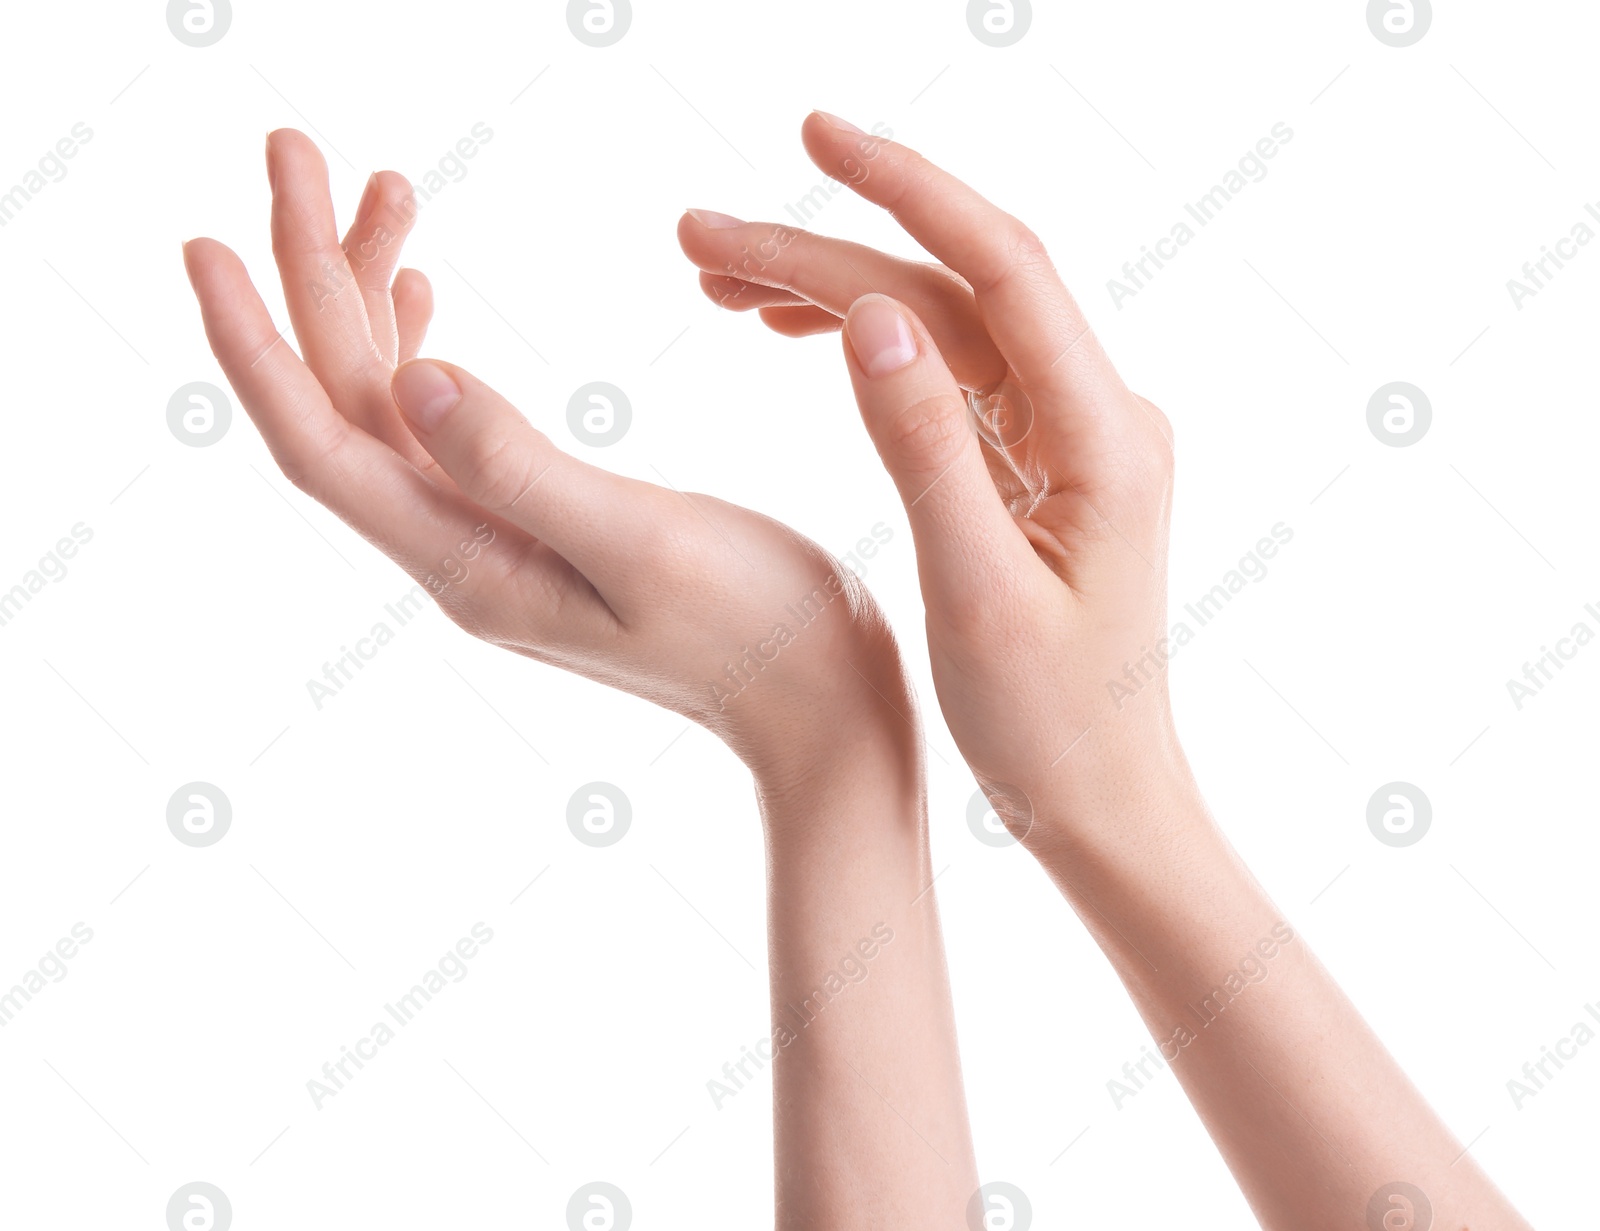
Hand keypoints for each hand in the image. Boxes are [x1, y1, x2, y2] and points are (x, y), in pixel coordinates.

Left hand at [184, 129, 911, 781]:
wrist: (819, 705)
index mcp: (469, 561)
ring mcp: (495, 535)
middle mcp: (460, 548)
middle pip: (346, 400)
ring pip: (392, 400)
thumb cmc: (758, 633)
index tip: (206, 238)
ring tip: (378, 187)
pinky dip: (420, 341)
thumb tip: (414, 377)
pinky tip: (421, 291)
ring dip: (368, 293)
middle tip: (295, 146)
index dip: (254, 344)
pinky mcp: (537, 520)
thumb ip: (524, 469)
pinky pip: (442, 419)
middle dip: (310, 272)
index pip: (321, 444)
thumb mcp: (644, 543)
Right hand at [680, 112, 1183, 842]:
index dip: (907, 190)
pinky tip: (792, 330)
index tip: (814, 139)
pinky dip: (866, 350)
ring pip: (938, 328)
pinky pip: (944, 378)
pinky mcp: (1034, 463)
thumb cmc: (1050, 724)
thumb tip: (871, 311)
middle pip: (948, 292)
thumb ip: (926, 446)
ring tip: (717, 282)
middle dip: (823, 250)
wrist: (1101, 796)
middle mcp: (1094, 416)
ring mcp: (1064, 436)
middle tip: (698, 235)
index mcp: (1103, 438)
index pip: (1001, 269)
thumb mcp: (976, 592)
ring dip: (832, 293)